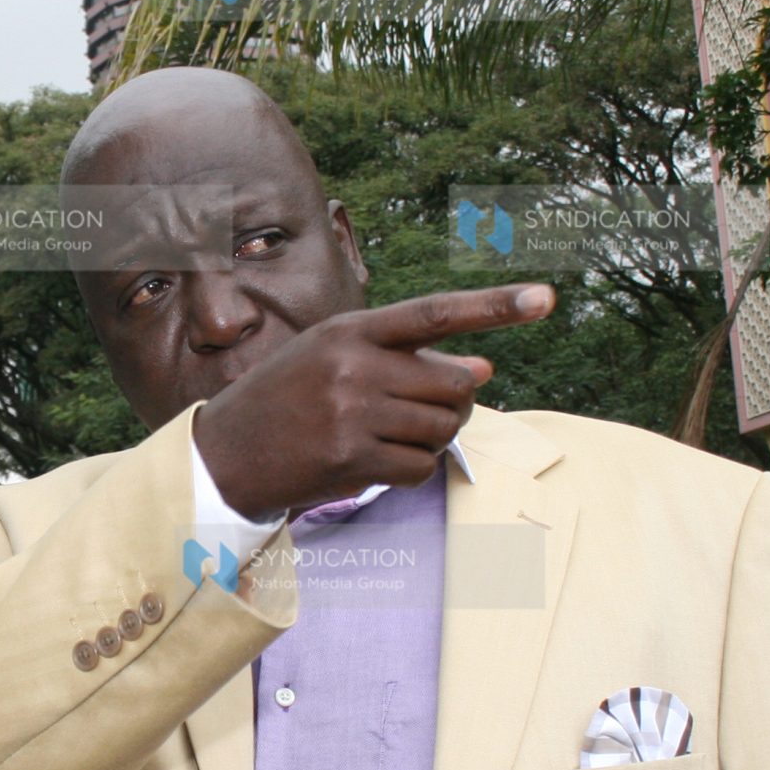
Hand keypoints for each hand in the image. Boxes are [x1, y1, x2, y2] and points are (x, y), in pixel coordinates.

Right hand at [193, 284, 552, 519]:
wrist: (223, 452)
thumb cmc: (286, 399)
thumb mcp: (332, 358)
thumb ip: (404, 359)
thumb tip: (484, 373)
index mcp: (350, 330)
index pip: (435, 314)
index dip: (495, 306)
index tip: (546, 299)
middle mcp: (354, 366)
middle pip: (452, 385)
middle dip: (454, 403)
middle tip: (425, 411)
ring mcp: (352, 413)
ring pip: (441, 429)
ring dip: (433, 439)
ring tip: (394, 437)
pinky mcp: (351, 459)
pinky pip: (419, 468)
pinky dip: (413, 470)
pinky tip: (380, 463)